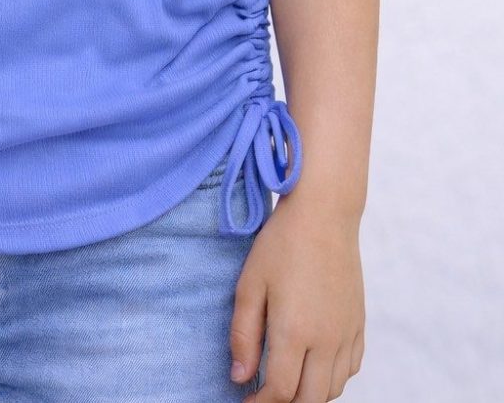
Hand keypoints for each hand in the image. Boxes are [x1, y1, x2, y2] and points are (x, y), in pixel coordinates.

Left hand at [228, 193, 365, 399]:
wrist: (324, 214)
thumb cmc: (281, 244)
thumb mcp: (250, 285)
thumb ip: (243, 335)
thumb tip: (239, 378)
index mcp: (295, 331)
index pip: (281, 392)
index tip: (245, 400)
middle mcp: (326, 340)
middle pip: (310, 400)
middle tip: (264, 393)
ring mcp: (347, 333)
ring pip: (334, 389)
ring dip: (310, 395)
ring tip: (287, 381)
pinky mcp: (359, 324)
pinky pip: (351, 368)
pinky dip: (332, 378)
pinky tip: (314, 365)